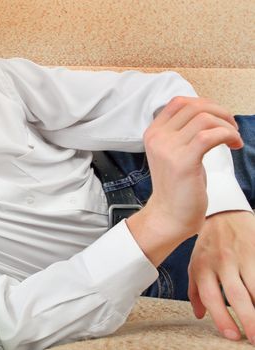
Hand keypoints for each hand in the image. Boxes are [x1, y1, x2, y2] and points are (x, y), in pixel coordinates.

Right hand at [127, 97, 242, 265]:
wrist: (170, 215)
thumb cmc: (177, 185)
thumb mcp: (173, 152)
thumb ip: (182, 132)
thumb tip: (209, 113)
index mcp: (153, 133)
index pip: (179, 102)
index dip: (204, 104)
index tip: (218, 118)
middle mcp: (157, 138)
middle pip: (194, 106)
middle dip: (221, 112)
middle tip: (231, 128)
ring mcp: (168, 149)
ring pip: (204, 118)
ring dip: (227, 125)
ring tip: (233, 139)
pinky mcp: (183, 162)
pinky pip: (210, 135)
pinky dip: (228, 136)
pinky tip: (234, 145)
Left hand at [188, 210, 254, 344]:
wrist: (224, 215)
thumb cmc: (209, 246)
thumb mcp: (196, 264)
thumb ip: (195, 291)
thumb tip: (200, 316)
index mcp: (203, 267)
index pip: (211, 297)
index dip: (222, 318)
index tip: (233, 336)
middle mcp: (222, 262)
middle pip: (237, 296)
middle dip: (249, 320)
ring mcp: (243, 255)